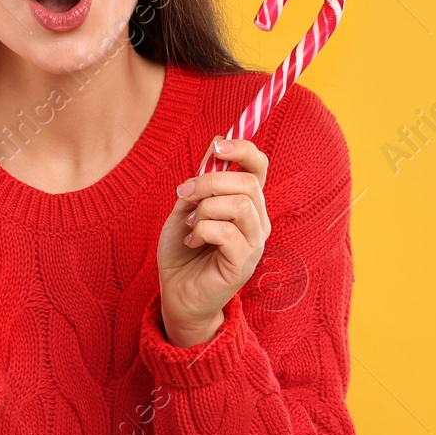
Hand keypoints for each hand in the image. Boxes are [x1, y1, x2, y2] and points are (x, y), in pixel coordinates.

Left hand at [156, 136, 271, 346]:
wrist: (175, 291)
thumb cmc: (182, 249)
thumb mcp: (187, 206)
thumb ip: (202, 179)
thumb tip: (216, 143)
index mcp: (247, 203)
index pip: (260, 166)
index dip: (243, 148)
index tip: (217, 147)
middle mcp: (258, 221)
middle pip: (248, 182)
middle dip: (210, 181)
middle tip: (184, 194)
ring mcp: (255, 243)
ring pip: (240, 205)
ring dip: (206, 208)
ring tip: (190, 223)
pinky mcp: (244, 264)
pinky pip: (227, 232)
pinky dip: (202, 230)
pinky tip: (192, 240)